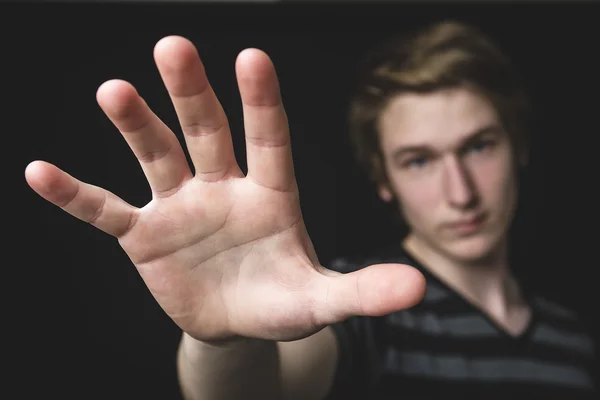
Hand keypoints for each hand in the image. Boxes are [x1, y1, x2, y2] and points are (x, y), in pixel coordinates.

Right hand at [25, 36, 424, 342]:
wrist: (238, 322)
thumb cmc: (282, 300)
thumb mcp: (323, 300)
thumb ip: (363, 291)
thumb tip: (419, 291)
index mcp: (271, 194)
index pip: (270, 138)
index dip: (262, 101)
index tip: (253, 56)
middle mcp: (223, 188)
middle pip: (207, 132)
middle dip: (191, 92)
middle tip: (172, 46)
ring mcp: (180, 208)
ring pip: (156, 157)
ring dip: (134, 126)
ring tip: (113, 89)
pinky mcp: (144, 237)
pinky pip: (106, 211)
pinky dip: (76, 196)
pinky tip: (39, 172)